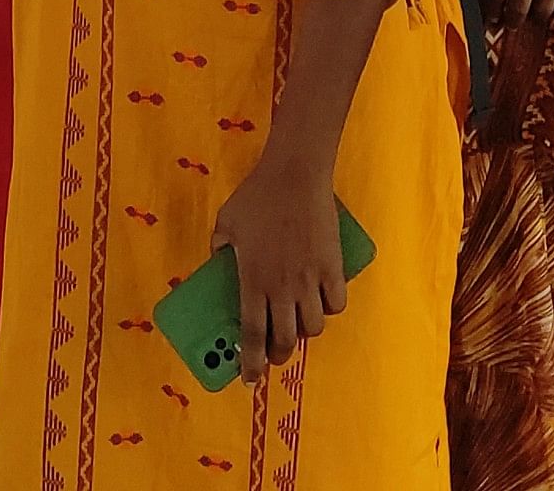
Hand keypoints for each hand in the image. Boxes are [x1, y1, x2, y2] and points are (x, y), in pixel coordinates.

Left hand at [208, 151, 346, 380]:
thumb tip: (218, 263)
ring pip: (314, 327)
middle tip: (274, 354)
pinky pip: (336, 303)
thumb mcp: (225, 223)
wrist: (295, 175)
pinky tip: (322, 301)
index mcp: (253, 281)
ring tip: (298, 324)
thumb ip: (219, 250)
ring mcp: (310, 279)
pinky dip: (329, 308)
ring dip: (304, 332)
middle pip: (285, 340)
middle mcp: (282, 287)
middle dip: (278, 355)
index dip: (250, 362)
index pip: (252, 335)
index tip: (249, 379)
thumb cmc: (257, 196)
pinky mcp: (333, 267)